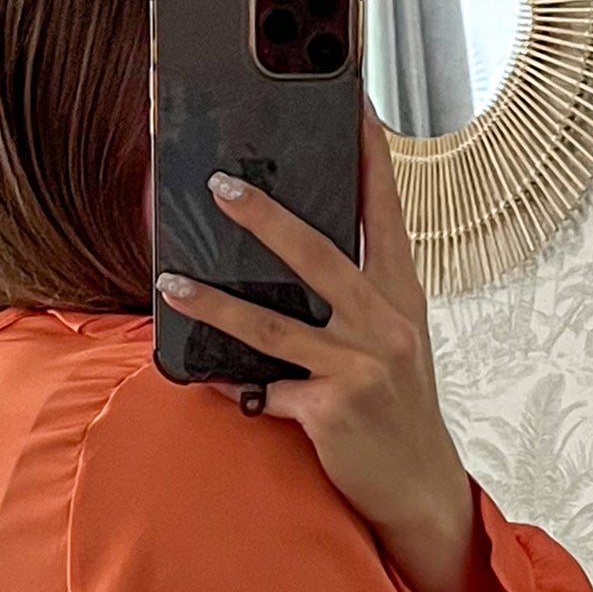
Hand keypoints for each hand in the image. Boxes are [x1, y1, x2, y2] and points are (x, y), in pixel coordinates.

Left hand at [154, 101, 499, 591]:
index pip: (385, 209)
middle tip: (218, 186)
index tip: (353, 102)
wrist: (420, 489)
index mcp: (400, 294)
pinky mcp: (332, 409)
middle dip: (266, 217)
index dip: (370, 154)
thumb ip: (355, 298)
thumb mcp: (392, 343)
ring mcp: (359, 366)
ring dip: (216, 304)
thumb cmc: (398, 411)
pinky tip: (196, 375)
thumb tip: (294, 259)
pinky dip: (228, 385)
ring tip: (172, 284)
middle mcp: (385, 322)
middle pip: (319, 255)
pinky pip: (264, 390)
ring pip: (274, 325)